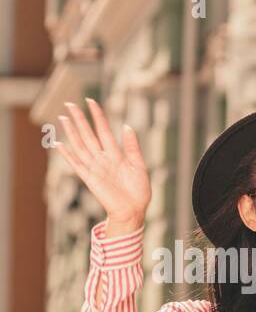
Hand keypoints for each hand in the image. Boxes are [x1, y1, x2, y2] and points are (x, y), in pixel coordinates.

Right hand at [53, 97, 151, 234]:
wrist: (134, 210)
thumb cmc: (139, 191)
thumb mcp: (139, 166)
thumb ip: (132, 147)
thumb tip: (127, 126)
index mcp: (115, 154)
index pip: (103, 130)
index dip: (98, 116)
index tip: (91, 101)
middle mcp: (102, 159)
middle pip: (88, 135)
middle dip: (80, 120)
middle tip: (70, 104)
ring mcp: (95, 168)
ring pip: (80, 146)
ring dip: (71, 132)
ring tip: (63, 118)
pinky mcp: (90, 179)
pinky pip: (76, 164)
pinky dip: (67, 154)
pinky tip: (59, 144)